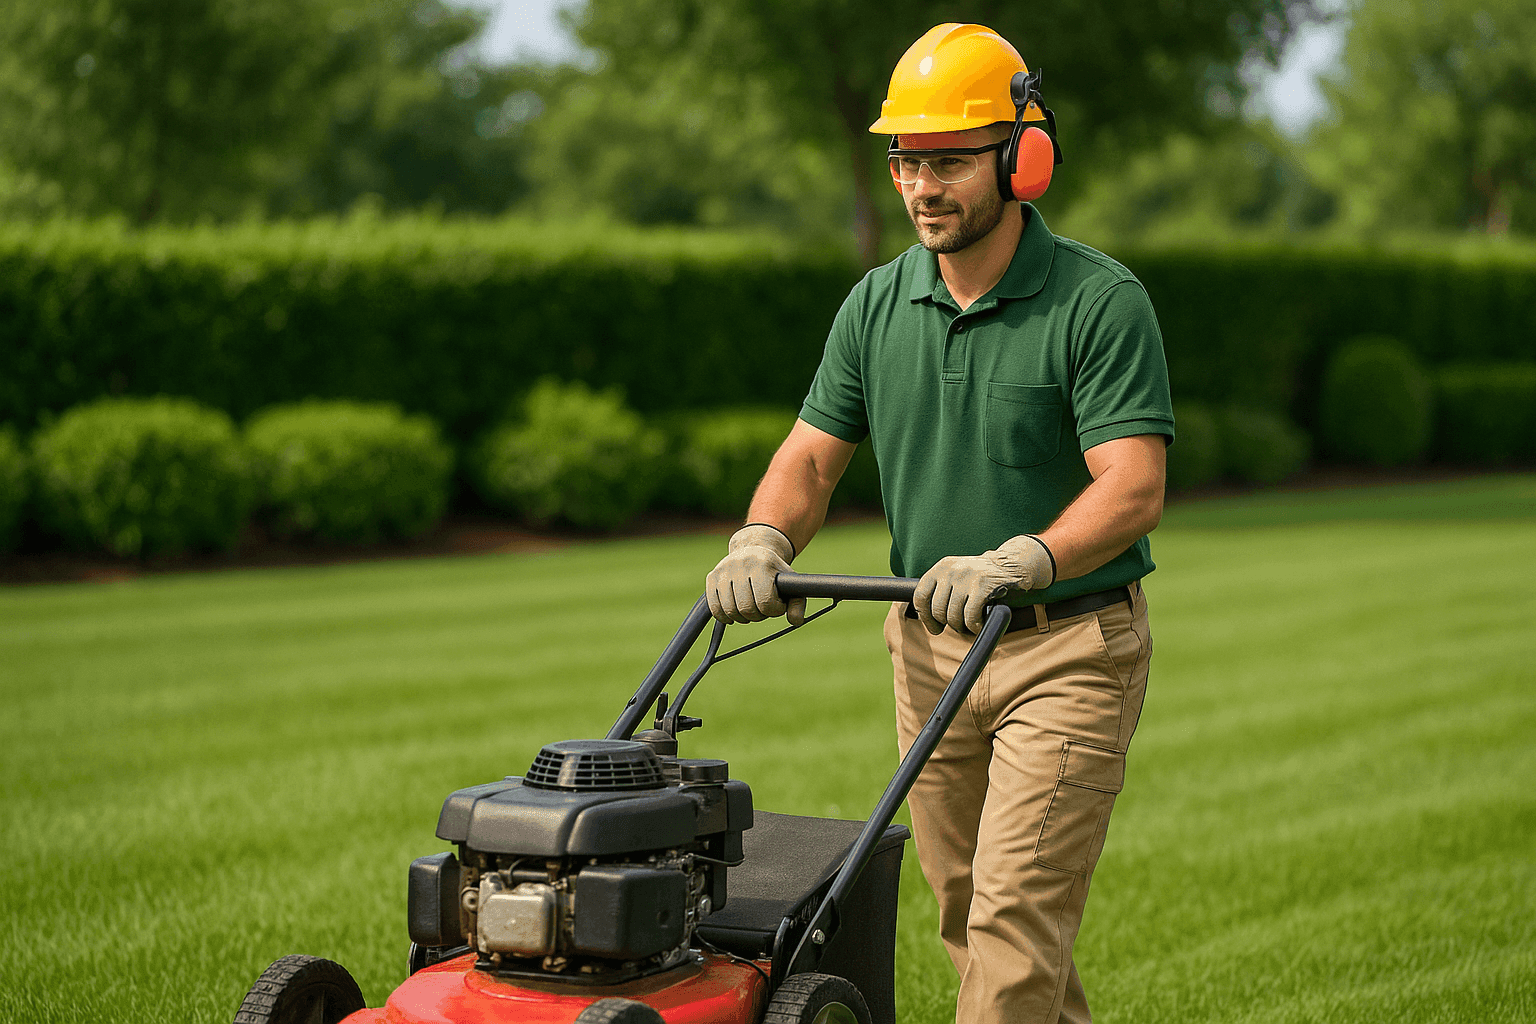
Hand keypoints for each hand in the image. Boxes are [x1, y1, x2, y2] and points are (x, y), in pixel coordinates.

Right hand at [706, 524, 805, 624]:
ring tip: (750, 611)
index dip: (774, 610)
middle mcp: (741, 564)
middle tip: (763, 609)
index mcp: (763, 564)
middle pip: (747, 608)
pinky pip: (714, 606)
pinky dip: (723, 616)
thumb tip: (796, 621)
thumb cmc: (774, 572)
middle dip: (758, 615)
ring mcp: (724, 569)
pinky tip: (733, 615)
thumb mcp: (790, 583)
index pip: (765, 601)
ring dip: (742, 617)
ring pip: (730, 610)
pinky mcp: (712, 576)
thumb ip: (797, 603)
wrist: (754, 549)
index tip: (777, 605)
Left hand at [912, 535, 1054, 634]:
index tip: (935, 627)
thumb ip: (942, 589)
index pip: (920, 596)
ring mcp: (967, 577)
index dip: (925, 617)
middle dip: (948, 623)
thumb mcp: (957, 575)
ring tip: (970, 624)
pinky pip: (970, 617)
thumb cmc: (982, 577)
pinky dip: (974, 626)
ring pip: (953, 616)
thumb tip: (927, 618)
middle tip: (959, 625)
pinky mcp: (983, 587)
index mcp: (942, 567)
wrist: (1012, 564)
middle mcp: (951, 570)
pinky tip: (979, 624)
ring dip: (962, 627)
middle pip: (937, 610)